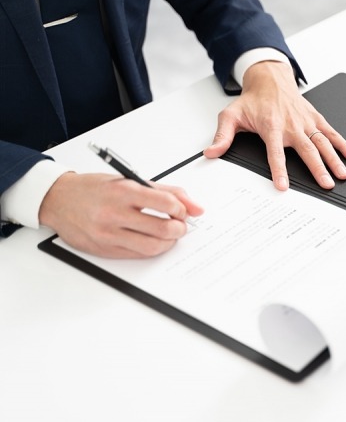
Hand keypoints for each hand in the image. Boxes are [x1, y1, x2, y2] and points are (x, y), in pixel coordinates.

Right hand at [39, 172, 203, 257]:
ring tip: (168, 234)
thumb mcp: (130, 181)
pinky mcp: (104, 250)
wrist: (58, 200)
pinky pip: (137, 255)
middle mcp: (115, 213)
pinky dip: (151, 249)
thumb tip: (195, 207)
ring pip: (152, 247)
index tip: (182, 211)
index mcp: (123, 191)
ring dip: (168, 242)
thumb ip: (165, 192)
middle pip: (163, 228)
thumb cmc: (94, 189)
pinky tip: (152, 240)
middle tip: (179, 225)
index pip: (166, 203)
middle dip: (179, 229)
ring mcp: (109, 234)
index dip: (181, 210)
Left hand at [203, 61, 345, 190]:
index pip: (275, 152)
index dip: (279, 170)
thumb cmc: (253, 100)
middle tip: (326, 184)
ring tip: (341, 176)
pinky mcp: (315, 118)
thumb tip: (211, 152)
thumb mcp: (231, 115)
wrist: (270, 78)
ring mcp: (305, 121)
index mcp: (271, 126)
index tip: (283, 186)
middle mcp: (291, 125)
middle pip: (306, 150)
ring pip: (322, 142)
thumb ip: (222, 135)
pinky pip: (331, 132)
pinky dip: (342, 144)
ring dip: (334, 159)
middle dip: (318, 168)